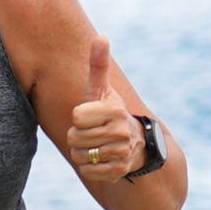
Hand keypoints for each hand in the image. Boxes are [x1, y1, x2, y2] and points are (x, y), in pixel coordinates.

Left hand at [68, 37, 143, 181]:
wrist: (135, 143)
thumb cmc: (109, 112)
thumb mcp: (102, 90)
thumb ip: (98, 65)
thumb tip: (101, 37)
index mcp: (114, 109)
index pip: (77, 116)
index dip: (78, 117)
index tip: (91, 115)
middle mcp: (121, 130)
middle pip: (75, 137)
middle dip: (78, 136)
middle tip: (93, 132)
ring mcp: (121, 152)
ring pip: (80, 156)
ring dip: (82, 152)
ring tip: (97, 145)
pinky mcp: (119, 171)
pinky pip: (88, 172)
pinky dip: (90, 168)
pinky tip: (102, 159)